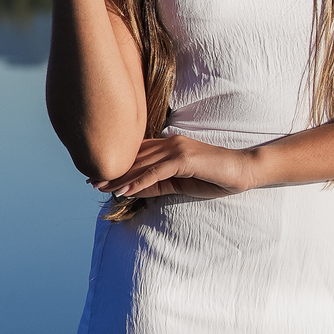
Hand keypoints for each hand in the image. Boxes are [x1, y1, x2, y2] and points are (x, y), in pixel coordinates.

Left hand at [97, 135, 258, 200]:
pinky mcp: (184, 159)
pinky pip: (156, 172)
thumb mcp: (181, 183)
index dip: (118, 164)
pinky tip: (123, 191)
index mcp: (169, 144)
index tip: (98, 174)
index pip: (138, 154)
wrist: (243, 170)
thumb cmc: (215, 177)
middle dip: (113, 171)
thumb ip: (159, 183)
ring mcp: (177, 148)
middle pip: (135, 158)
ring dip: (120, 177)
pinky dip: (138, 182)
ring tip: (100, 187)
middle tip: (90, 181)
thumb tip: (134, 189)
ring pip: (141, 164)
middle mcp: (170, 142)